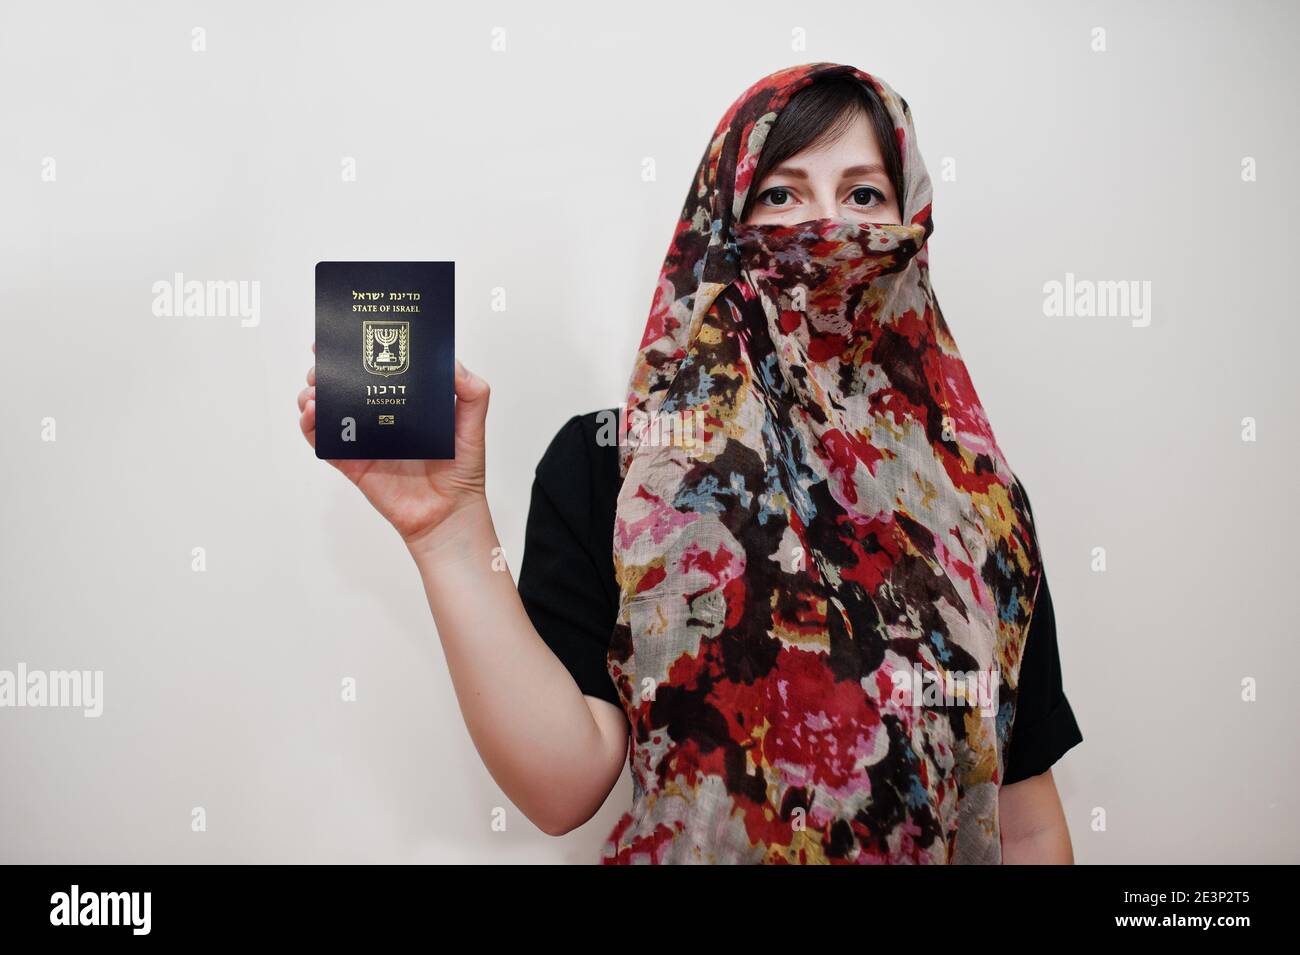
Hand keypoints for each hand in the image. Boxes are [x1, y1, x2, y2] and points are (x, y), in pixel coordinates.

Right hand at [297, 343, 490, 546]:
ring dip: (313, 394)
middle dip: (327, 368)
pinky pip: (323, 443)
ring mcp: (363, 439)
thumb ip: (471, 390)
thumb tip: (452, 360)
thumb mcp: (473, 421)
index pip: (374, 369)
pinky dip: (311, 427)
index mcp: (403, 402)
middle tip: (323, 361)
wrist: (450, 512)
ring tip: (316, 388)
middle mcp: (379, 417)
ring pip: (326, 410)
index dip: (357, 351)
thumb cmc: (462, 469)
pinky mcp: (351, 462)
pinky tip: (313, 413)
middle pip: (342, 385)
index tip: (343, 334)